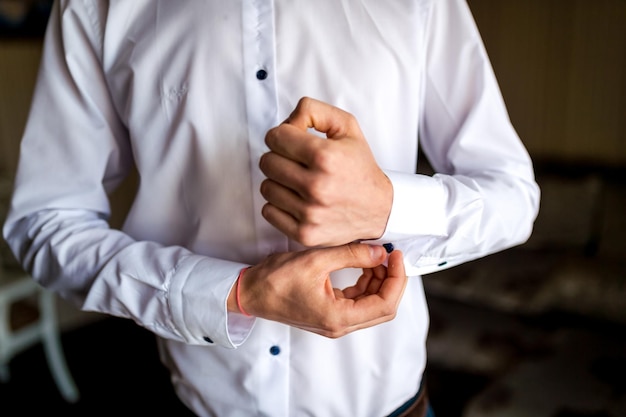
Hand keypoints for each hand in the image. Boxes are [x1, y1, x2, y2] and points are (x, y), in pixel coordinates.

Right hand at [229, 243, 406, 337]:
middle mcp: (340, 325)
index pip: (385, 304)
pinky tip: (363, 265)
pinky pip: (358, 301)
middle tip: (390, 255)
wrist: (250, 293)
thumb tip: (379, 252)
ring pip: (372, 304)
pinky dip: (365, 283)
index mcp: (338, 317)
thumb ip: (351, 254)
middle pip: (383, 307)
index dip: (396, 279)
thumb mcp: (315, 260)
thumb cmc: (276, 280)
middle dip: (391, 280)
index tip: (395, 255)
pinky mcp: (330, 314)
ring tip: (375, 255)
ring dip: (378, 280)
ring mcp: (335, 322)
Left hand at [259, 97, 392, 246]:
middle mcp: (316, 186)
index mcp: (325, 156)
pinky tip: (297, 199)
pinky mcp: (304, 233)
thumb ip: (313, 111)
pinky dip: (279, 204)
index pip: (275, 137)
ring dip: (279, 181)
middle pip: (267, 162)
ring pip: (266, 187)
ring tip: (299, 181)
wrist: (380, 209)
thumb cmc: (360, 167)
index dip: (282, 135)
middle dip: (279, 157)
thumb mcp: (346, 127)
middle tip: (296, 161)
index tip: (293, 141)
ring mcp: (309, 213)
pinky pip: (269, 211)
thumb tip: (287, 121)